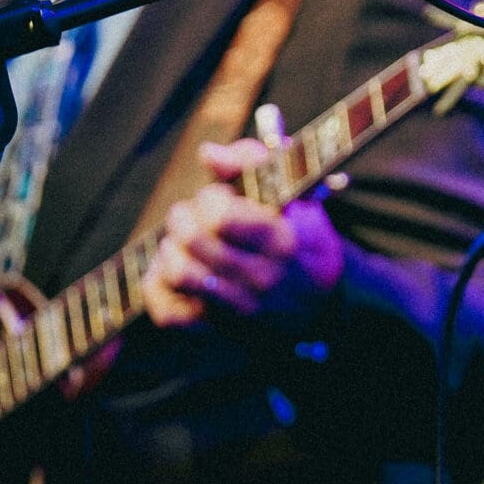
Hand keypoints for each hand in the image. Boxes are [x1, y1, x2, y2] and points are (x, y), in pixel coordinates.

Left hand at [142, 134, 345, 328]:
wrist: (326, 301)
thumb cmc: (305, 236)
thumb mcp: (296, 192)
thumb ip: (252, 162)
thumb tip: (207, 153)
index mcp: (282, 241)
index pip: (222, 217)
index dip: (211, 198)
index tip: (220, 196)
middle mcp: (261, 278)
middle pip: (194, 241)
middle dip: (184, 218)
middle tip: (193, 215)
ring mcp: (239, 308)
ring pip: (179, 275)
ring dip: (171, 250)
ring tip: (181, 242)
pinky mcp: (220, 330)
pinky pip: (169, 313)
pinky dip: (158, 288)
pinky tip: (168, 270)